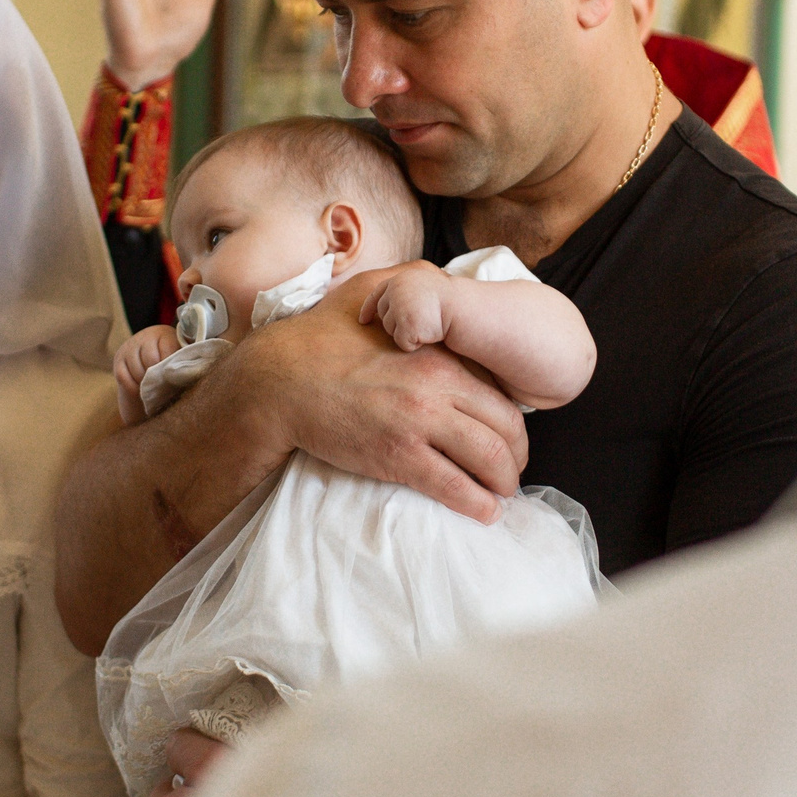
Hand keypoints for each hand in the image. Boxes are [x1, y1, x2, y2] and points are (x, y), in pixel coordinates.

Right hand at [114, 325, 182, 425]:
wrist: (148, 370)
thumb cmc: (169, 366)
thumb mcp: (178, 360)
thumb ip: (183, 361)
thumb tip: (192, 368)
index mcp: (164, 333)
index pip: (167, 351)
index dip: (170, 368)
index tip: (174, 377)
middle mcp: (144, 336)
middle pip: (151, 360)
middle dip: (157, 375)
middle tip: (163, 384)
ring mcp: (129, 346)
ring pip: (137, 370)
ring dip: (145, 383)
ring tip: (152, 386)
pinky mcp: (118, 359)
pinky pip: (124, 377)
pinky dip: (133, 387)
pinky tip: (140, 388)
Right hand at [223, 274, 525, 525]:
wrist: (280, 382)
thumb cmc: (321, 339)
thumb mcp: (371, 291)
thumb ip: (411, 284)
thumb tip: (437, 285)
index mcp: (438, 352)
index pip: (499, 390)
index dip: (513, 417)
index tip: (508, 433)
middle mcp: (437, 385)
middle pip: (506, 428)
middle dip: (517, 456)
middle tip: (511, 470)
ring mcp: (419, 422)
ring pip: (489, 460)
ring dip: (503, 483)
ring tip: (499, 494)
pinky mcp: (398, 456)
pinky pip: (454, 486)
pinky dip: (476, 504)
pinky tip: (482, 512)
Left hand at [358, 261, 454, 351]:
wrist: (463, 309)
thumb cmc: (448, 301)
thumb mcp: (423, 286)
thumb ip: (405, 290)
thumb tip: (388, 300)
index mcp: (400, 280)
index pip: (376, 294)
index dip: (368, 309)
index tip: (362, 321)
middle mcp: (395, 291)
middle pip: (384, 316)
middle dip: (397, 324)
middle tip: (419, 322)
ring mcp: (399, 308)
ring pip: (391, 331)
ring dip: (408, 333)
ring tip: (427, 325)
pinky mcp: (406, 326)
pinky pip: (403, 343)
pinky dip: (415, 344)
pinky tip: (429, 335)